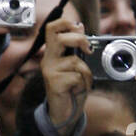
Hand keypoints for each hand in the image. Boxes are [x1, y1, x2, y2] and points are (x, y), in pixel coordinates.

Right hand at [40, 16, 91, 135]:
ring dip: (86, 72)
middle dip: (80, 40)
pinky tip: (78, 90)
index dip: (65, 22)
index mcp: (52, 53)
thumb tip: (80, 26)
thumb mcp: (76, 65)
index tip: (78, 27)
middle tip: (87, 50)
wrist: (64, 113)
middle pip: (61, 38)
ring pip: (74, 61)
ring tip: (82, 81)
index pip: (51, 28)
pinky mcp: (54, 83)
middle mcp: (48, 60)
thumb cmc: (71, 88)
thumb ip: (76, 48)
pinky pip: (77, 76)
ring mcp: (50, 71)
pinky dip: (84, 83)